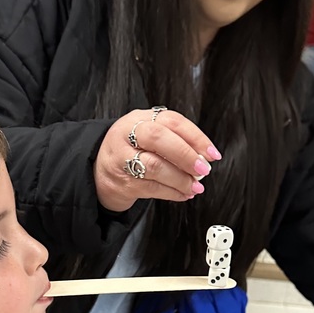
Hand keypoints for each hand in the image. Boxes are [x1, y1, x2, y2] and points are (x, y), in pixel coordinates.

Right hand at [94, 109, 220, 212]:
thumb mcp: (149, 136)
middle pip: (158, 138)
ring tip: (194, 186)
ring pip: (155, 166)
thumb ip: (175, 140)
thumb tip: (205, 157)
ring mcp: (122, 158)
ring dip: (181, 179)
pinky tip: (183, 194)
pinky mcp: (122, 181)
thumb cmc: (132, 151)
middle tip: (203, 169)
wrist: (101, 171)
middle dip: (186, 155)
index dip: (195, 137)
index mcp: (140, 118)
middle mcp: (128, 134)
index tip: (212, 154)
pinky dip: (172, 193)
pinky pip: (152, 188)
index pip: (172, 121)